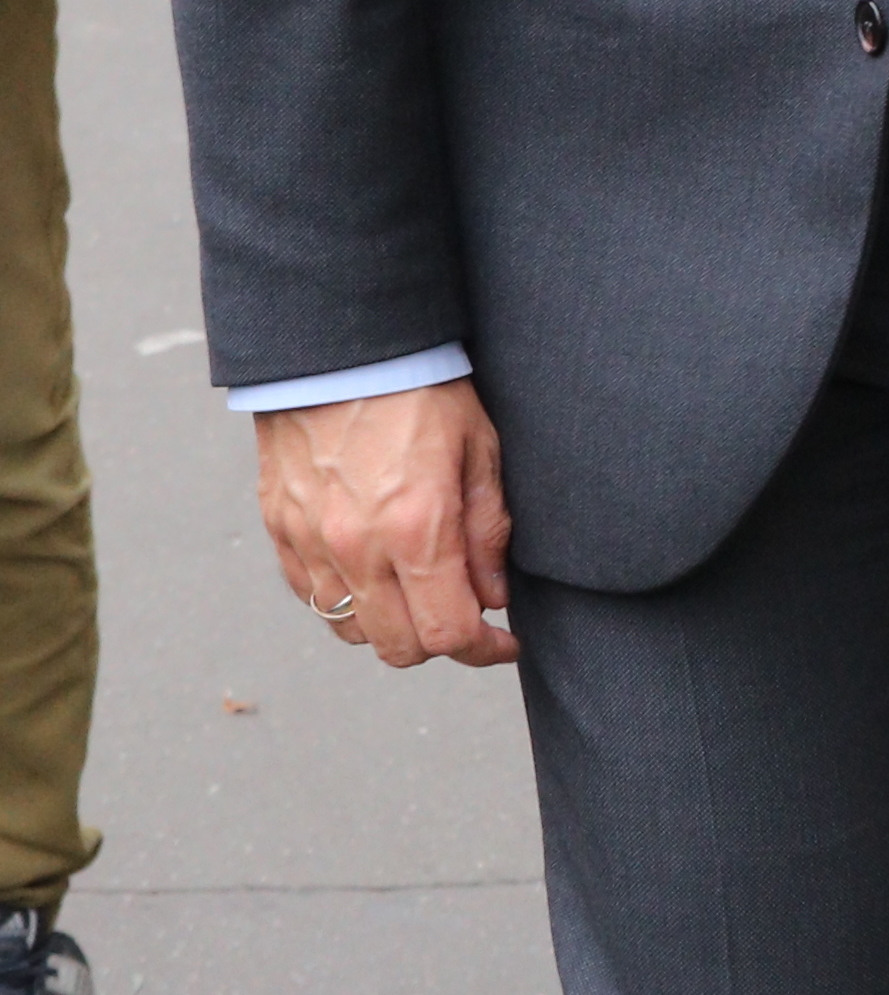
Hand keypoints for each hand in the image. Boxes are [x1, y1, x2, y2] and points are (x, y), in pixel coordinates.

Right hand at [256, 381, 515, 669]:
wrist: (339, 344)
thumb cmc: (420, 388)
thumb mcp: (480, 449)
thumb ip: (488, 532)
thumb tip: (493, 598)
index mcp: (415, 530)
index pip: (447, 635)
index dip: (483, 650)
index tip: (503, 640)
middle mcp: (356, 547)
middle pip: (397, 647)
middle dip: (439, 643)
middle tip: (464, 611)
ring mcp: (310, 541)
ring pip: (350, 628)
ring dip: (388, 625)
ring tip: (416, 590)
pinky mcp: (279, 527)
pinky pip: (311, 594)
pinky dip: (344, 597)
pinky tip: (372, 568)